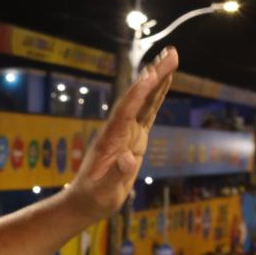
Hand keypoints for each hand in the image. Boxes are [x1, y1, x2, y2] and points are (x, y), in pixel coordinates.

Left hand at [64, 47, 178, 220]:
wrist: (85, 201)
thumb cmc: (94, 199)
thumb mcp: (104, 192)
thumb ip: (116, 175)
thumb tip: (128, 158)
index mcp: (110, 141)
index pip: (125, 113)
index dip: (138, 94)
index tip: (150, 74)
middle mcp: (118, 131)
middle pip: (137, 99)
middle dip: (154, 77)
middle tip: (171, 53)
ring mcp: (126, 133)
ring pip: (144, 101)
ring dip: (157, 80)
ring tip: (171, 57)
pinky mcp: (133, 138)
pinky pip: (147, 113)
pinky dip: (156, 96)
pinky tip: (164, 81)